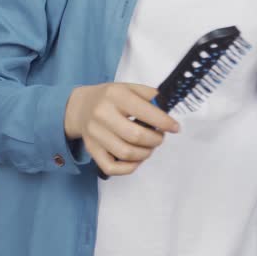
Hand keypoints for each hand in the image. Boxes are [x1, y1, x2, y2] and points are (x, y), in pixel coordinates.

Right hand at [64, 82, 181, 175]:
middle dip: (155, 140)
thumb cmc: (110, 98)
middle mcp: (102, 114)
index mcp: (115, 95)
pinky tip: (137, 158)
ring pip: (126, 153)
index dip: (164, 122)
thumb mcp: (129, 87)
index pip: (144, 111)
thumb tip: (168, 110)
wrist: (81, 106)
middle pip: (136, 136)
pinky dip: (129, 167)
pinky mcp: (92, 150)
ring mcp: (95, 134)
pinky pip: (112, 167)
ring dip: (145, 153)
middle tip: (160, 137)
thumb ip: (150, 95)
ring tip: (150, 147)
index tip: (175, 127)